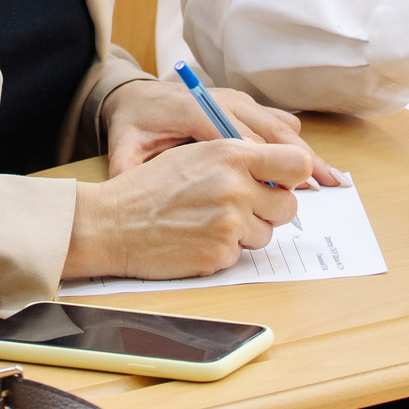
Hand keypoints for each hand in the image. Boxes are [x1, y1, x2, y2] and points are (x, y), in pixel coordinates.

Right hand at [63, 137, 316, 280]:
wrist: (112, 223)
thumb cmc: (150, 187)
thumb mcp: (194, 155)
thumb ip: (238, 159)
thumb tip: (278, 172)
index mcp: (230, 154)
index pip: (297, 162)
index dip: (292, 175)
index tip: (280, 181)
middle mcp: (236, 186)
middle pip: (288, 205)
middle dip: (269, 209)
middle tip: (239, 207)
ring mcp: (230, 222)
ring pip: (267, 233)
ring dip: (247, 232)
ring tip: (208, 222)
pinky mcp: (221, 253)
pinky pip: (242, 254)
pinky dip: (224, 250)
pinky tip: (196, 239)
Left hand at [99, 78, 345, 183]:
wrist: (137, 95)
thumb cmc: (134, 125)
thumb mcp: (124, 145)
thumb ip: (128, 165)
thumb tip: (128, 185)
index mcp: (195, 110)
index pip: (235, 138)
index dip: (261, 165)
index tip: (280, 192)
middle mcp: (222, 101)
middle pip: (267, 130)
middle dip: (295, 160)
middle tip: (320, 187)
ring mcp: (237, 100)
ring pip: (279, 125)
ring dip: (303, 153)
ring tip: (328, 179)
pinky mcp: (244, 103)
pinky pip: (277, 121)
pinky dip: (296, 145)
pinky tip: (312, 168)